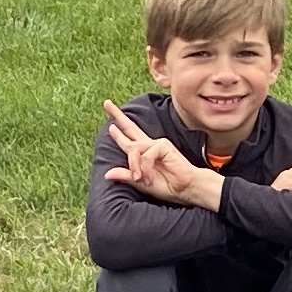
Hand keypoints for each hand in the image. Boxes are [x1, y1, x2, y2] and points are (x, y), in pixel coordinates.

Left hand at [99, 106, 223, 212]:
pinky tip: (148, 176)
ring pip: (134, 149)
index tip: (109, 121)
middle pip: (130, 127)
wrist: (186, 189)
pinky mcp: (163, 145)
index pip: (129, 137)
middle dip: (117, 116)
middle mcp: (150, 144)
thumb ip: (126, 176)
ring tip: (139, 178)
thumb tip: (106, 174)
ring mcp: (157, 143)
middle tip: (106, 103)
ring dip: (134, 165)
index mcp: (145, 152)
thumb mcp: (141, 183)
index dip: (118, 130)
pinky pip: (145, 154)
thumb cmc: (168, 186)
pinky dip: (144, 166)